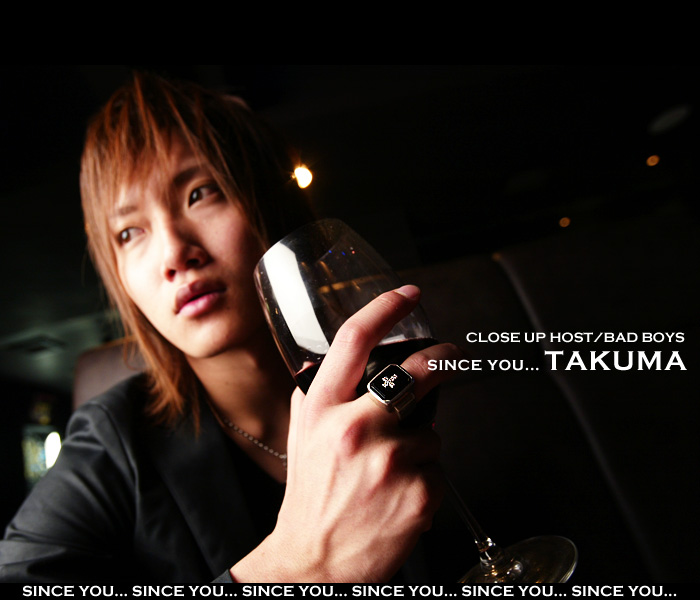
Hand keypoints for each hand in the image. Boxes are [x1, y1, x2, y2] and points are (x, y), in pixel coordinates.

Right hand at [231, 285, 461, 581]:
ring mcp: (390, 460)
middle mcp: (356, 428)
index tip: (407, 295)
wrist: (315, 560)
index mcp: (323, 410)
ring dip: (419, 445)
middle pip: (414, 374)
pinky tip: (398, 495)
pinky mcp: (420, 491)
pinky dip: (425, 476)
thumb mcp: (300, 439)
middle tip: (450, 355)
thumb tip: (334, 364)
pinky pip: (438, 467)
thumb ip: (316, 398)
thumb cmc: (310, 498)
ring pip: (430, 431)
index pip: (354, 340)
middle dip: (439, 360)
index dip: (385, 308)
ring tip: (389, 473)